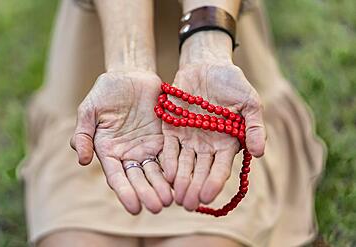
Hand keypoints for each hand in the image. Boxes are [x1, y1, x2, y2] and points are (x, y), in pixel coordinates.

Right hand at [70, 71, 171, 214]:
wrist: (129, 75)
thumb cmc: (105, 92)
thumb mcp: (89, 110)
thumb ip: (82, 134)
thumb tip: (82, 161)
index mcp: (109, 151)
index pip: (117, 177)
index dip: (126, 192)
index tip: (135, 208)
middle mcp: (129, 154)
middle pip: (139, 178)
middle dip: (147, 193)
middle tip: (157, 207)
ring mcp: (148, 147)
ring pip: (156, 171)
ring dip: (163, 186)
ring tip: (171, 199)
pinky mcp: (164, 137)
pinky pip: (170, 154)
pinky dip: (175, 167)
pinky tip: (182, 179)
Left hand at [162, 32, 265, 210]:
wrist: (208, 66)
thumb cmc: (232, 84)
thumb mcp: (249, 103)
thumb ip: (255, 127)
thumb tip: (260, 152)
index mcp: (226, 143)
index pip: (220, 168)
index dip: (214, 183)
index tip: (206, 198)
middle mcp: (206, 145)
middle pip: (200, 171)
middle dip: (194, 188)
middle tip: (187, 204)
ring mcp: (187, 138)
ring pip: (183, 164)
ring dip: (180, 181)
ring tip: (175, 198)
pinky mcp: (171, 128)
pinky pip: (168, 148)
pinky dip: (168, 160)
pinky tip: (166, 174)